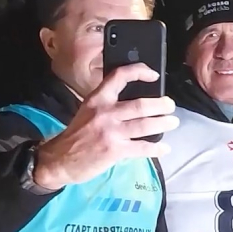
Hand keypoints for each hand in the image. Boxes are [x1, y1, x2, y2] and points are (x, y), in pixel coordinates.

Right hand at [32, 63, 178, 188]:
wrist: (59, 159)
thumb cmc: (77, 135)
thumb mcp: (88, 111)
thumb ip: (108, 104)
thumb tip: (137, 101)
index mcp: (97, 99)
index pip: (119, 77)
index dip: (139, 71)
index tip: (154, 75)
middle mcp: (105, 113)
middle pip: (140, 104)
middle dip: (161, 105)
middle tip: (170, 106)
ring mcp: (110, 132)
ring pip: (145, 125)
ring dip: (163, 123)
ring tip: (173, 122)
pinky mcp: (114, 151)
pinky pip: (141, 148)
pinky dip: (156, 148)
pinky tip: (164, 148)